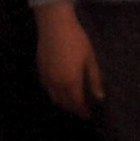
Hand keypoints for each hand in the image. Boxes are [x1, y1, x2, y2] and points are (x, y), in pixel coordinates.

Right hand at [34, 1, 104, 116]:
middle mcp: (57, 84)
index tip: (88, 115)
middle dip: (73, 108)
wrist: (55, 25)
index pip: (77, 103)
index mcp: (71, 82)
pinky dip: (54, 93)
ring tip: (71, 101)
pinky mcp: (40, 70)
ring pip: (54, 97)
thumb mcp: (90, 59)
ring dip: (63, 102)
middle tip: (80, 109)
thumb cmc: (76, 40)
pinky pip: (47, 88)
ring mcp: (47, 78)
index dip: (82, 111)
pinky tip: (59, 90)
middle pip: (64, 103)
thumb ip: (94, 80)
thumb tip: (99, 97)